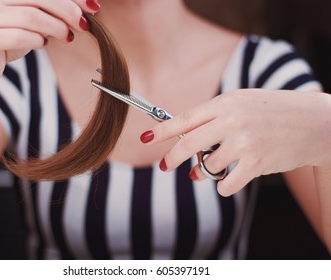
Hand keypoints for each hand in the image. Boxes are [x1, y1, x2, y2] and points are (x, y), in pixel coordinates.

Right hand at [0, 0, 99, 89]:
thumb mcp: (36, 19)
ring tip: (66, 37)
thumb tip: (88, 6)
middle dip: (68, 11)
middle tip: (83, 25)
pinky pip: (20, 36)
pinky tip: (42, 43)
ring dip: (56, 28)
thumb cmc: (11, 37)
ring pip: (31, 16)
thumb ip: (54, 10)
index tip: (92, 7)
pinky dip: (38, 41)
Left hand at [141, 89, 330, 195]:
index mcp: (226, 102)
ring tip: (217, 167)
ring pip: (208, 166)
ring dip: (207, 172)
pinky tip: (229, 181)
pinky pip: (226, 184)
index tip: (145, 138)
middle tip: (165, 166)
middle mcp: (233, 120)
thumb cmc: (274, 112)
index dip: (162, 130)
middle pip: (189, 143)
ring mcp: (245, 141)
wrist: (316, 123)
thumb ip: (215, 119)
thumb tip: (187, 142)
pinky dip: (224, 186)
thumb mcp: (243, 103)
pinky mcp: (257, 162)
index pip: (185, 118)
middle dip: (172, 158)